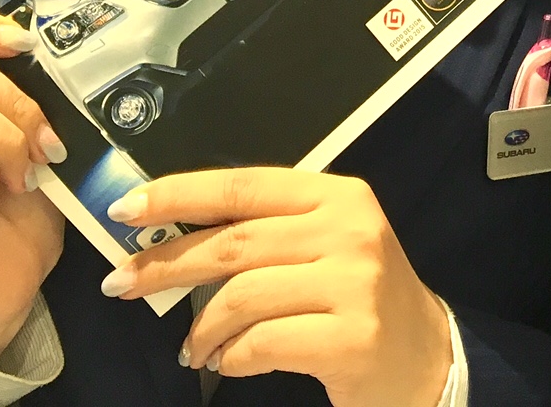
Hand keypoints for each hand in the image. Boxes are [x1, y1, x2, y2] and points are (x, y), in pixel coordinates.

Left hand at [99, 168, 451, 406]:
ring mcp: (353, 283)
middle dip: (167, 264)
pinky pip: (261, 343)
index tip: (126, 209)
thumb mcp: (326, 246)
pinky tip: (228, 363)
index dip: (179, 194)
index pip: (244, 186)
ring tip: (193, 348)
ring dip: (201, 328)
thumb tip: (174, 238)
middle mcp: (349, 230)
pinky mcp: (350, 337)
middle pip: (235, 241)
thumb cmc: (362, 299)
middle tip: (122, 282)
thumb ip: (268, 234)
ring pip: (241, 296)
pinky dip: (231, 357)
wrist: (428, 357)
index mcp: (337, 196)